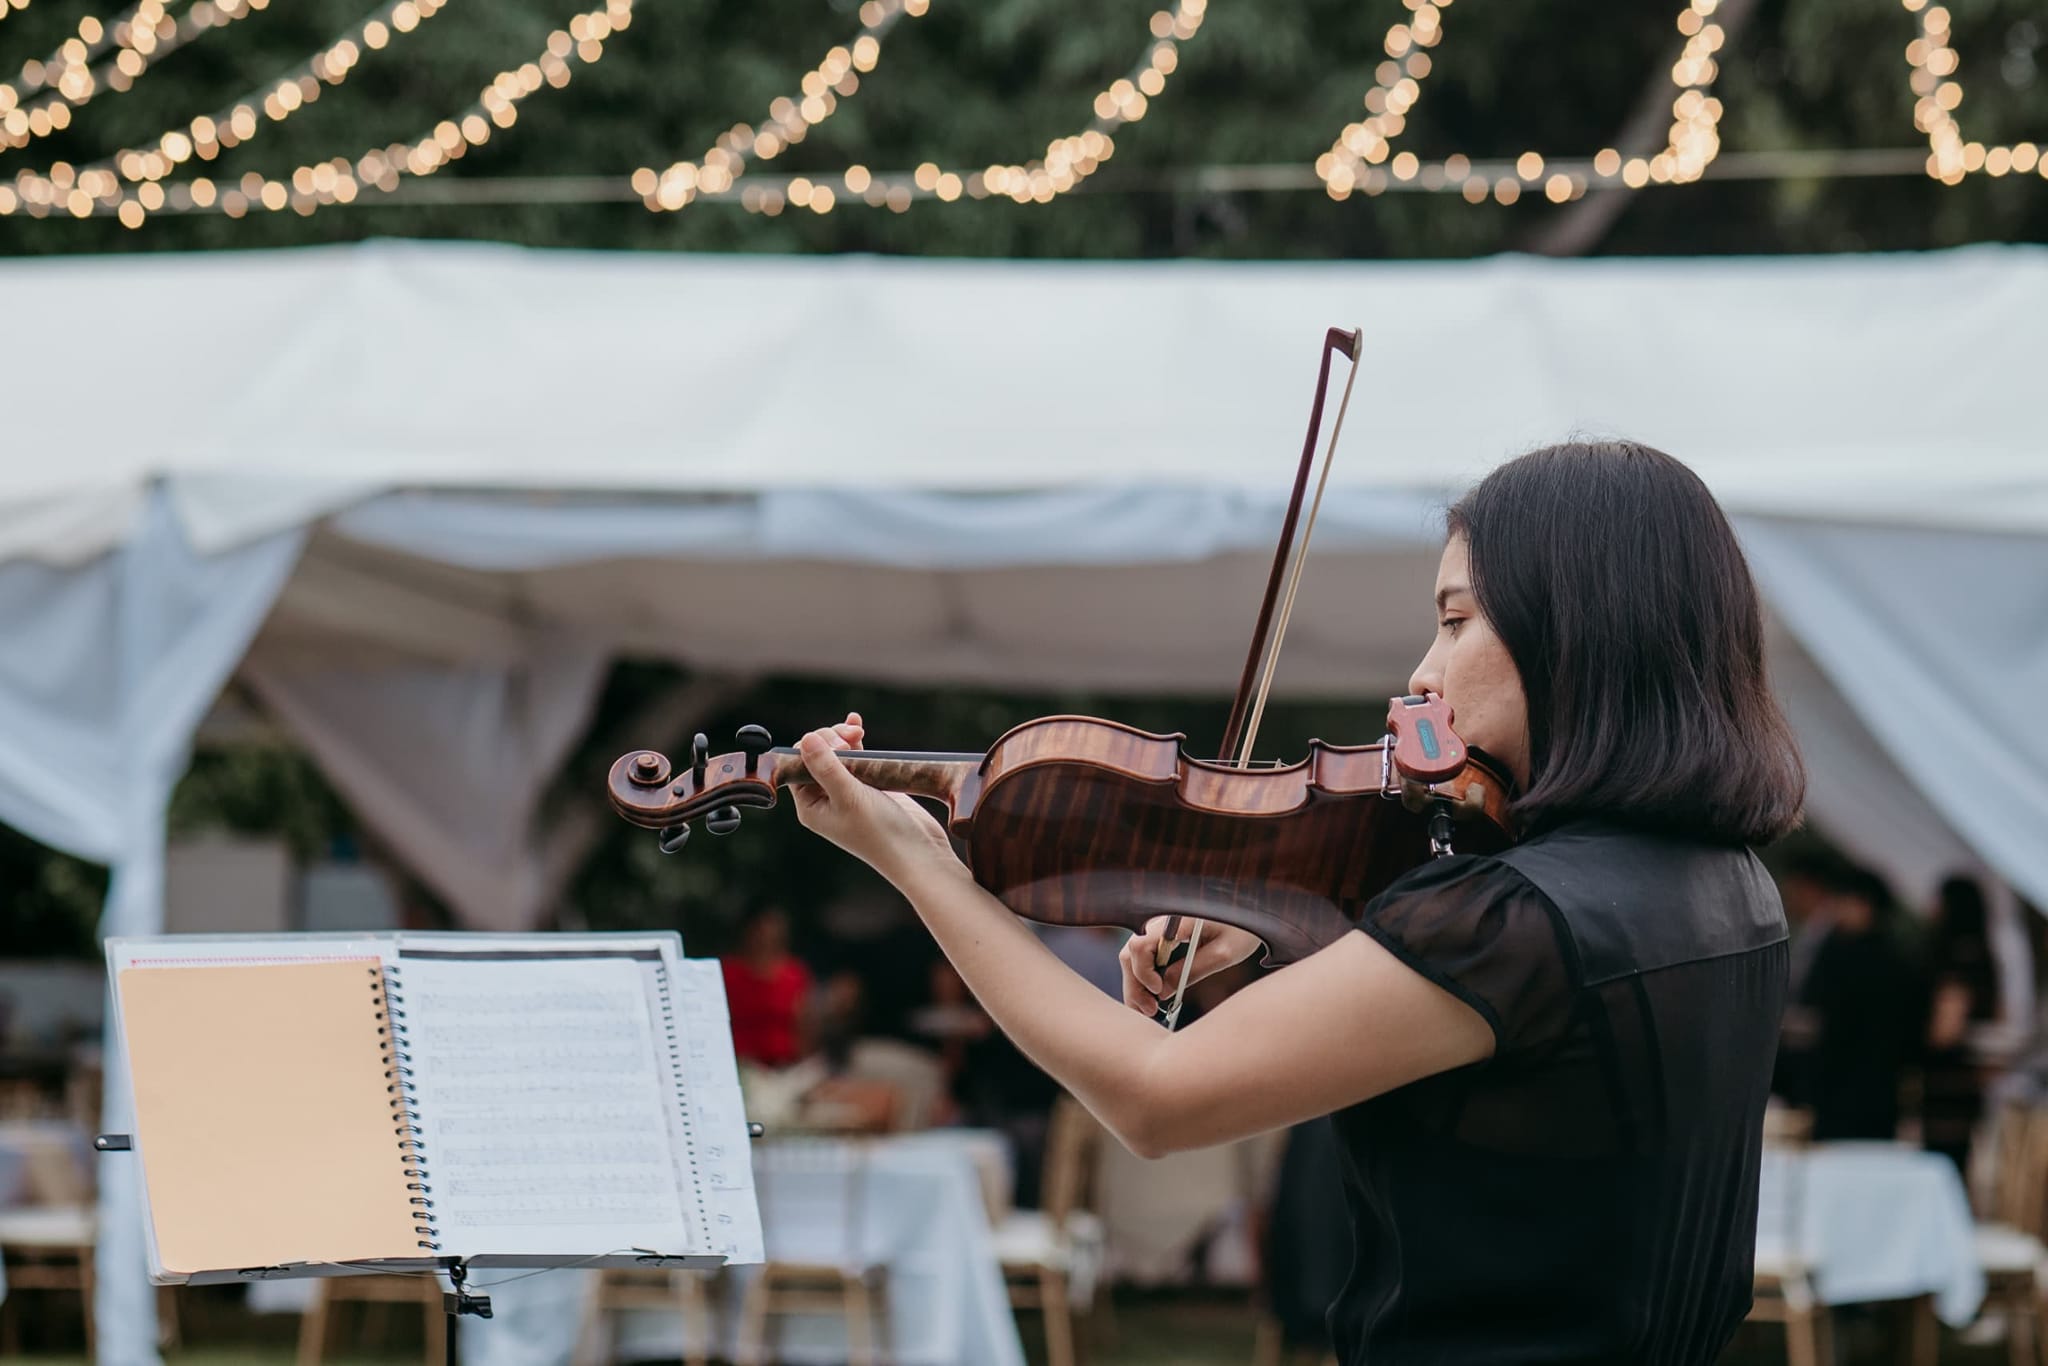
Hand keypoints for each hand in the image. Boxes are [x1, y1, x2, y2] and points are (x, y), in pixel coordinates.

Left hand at [792, 713, 961, 885]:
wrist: (918, 851)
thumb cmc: (881, 832)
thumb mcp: (849, 797)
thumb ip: (827, 767)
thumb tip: (806, 739)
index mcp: (811, 806)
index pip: (797, 766)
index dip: (811, 748)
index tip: (834, 744)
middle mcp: (825, 799)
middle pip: (816, 756)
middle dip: (830, 739)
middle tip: (849, 739)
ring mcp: (848, 791)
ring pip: (837, 753)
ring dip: (844, 737)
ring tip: (856, 731)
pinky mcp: (869, 785)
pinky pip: (857, 757)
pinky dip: (856, 741)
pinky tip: (857, 724)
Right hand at [1120, 917, 1262, 1015]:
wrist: (1251, 909)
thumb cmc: (1242, 927)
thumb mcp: (1224, 953)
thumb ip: (1192, 971)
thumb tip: (1163, 992)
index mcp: (1176, 920)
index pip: (1140, 946)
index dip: (1144, 973)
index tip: (1160, 993)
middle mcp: (1162, 919)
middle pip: (1131, 954)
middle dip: (1135, 986)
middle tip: (1150, 1011)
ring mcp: (1160, 925)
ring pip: (1133, 955)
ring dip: (1137, 983)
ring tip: (1151, 1008)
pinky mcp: (1163, 932)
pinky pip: (1144, 954)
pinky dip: (1144, 975)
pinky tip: (1156, 994)